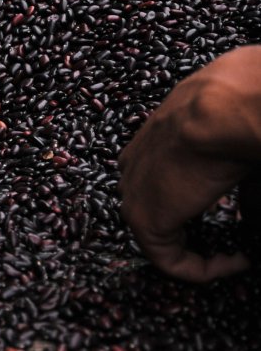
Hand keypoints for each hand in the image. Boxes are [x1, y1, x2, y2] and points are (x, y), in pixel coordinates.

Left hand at [118, 45, 260, 281]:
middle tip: (231, 247)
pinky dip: (201, 270)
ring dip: (199, 256)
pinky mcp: (142, 219)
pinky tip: (235, 261)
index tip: (233, 214)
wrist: (221, 111)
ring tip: (234, 257)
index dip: (194, 205)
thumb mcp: (231, 151)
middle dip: (193, 235)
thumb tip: (246, 220)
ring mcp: (133, 194)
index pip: (159, 186)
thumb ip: (236, 190)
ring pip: (160, 239)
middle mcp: (133, 170)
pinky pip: (166, 260)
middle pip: (157, 214)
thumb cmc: (233, 118)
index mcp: (147, 147)